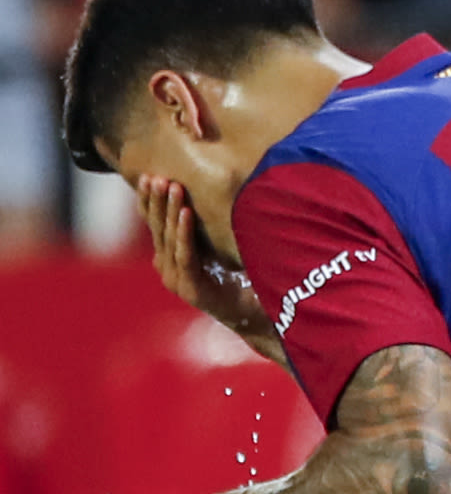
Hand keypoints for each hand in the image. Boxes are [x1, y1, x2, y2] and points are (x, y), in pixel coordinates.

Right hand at [141, 179, 279, 361]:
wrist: (257, 317)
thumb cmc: (243, 281)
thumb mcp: (220, 250)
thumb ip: (208, 231)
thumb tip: (211, 195)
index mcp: (170, 259)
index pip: (155, 225)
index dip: (150, 202)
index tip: (149, 176)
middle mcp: (168, 269)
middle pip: (158, 228)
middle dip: (155, 200)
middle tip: (155, 176)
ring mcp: (177, 280)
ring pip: (169, 238)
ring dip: (169, 210)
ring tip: (172, 186)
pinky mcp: (191, 288)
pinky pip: (185, 254)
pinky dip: (184, 232)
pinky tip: (185, 212)